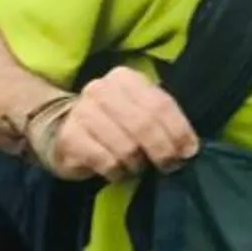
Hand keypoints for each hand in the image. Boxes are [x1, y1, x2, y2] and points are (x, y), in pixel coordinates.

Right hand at [49, 66, 199, 182]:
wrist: (62, 128)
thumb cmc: (113, 120)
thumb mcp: (140, 111)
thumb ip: (163, 122)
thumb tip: (188, 148)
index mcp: (125, 78)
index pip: (161, 104)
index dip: (179, 131)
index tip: (188, 152)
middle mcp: (101, 90)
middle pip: (144, 125)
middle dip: (162, 150)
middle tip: (169, 166)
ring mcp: (82, 113)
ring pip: (126, 147)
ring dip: (137, 164)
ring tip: (137, 166)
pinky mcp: (70, 138)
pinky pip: (106, 162)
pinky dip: (117, 172)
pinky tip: (117, 171)